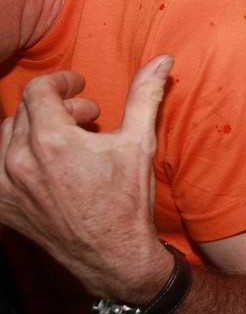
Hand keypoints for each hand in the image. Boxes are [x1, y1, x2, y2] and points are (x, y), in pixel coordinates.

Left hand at [0, 55, 174, 298]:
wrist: (112, 255)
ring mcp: (5, 185)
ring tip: (66, 141)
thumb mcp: (140, 143)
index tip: (80, 86)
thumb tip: (162, 58)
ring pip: (8, 135)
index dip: (62, 81)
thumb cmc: (127, 199)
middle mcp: (19, 160)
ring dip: (35, 129)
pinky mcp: (1, 205)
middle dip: (57, 107)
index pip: (39, 89)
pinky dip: (18, 157)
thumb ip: (145, 95)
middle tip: (87, 119)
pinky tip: (47, 165)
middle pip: (26, 110)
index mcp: (51, 140)